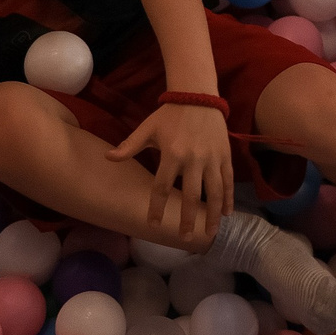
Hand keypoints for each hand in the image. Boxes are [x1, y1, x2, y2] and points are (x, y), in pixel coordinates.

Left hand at [110, 102, 233, 236]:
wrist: (198, 96)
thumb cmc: (169, 114)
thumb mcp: (147, 128)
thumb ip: (129, 146)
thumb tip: (107, 158)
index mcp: (172, 154)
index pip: (162, 187)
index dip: (157, 207)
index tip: (153, 224)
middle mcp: (193, 159)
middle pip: (191, 195)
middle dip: (188, 219)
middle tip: (184, 238)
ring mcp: (212, 158)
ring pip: (214, 191)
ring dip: (212, 214)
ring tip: (209, 232)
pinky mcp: (225, 155)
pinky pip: (227, 180)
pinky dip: (227, 197)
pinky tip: (226, 213)